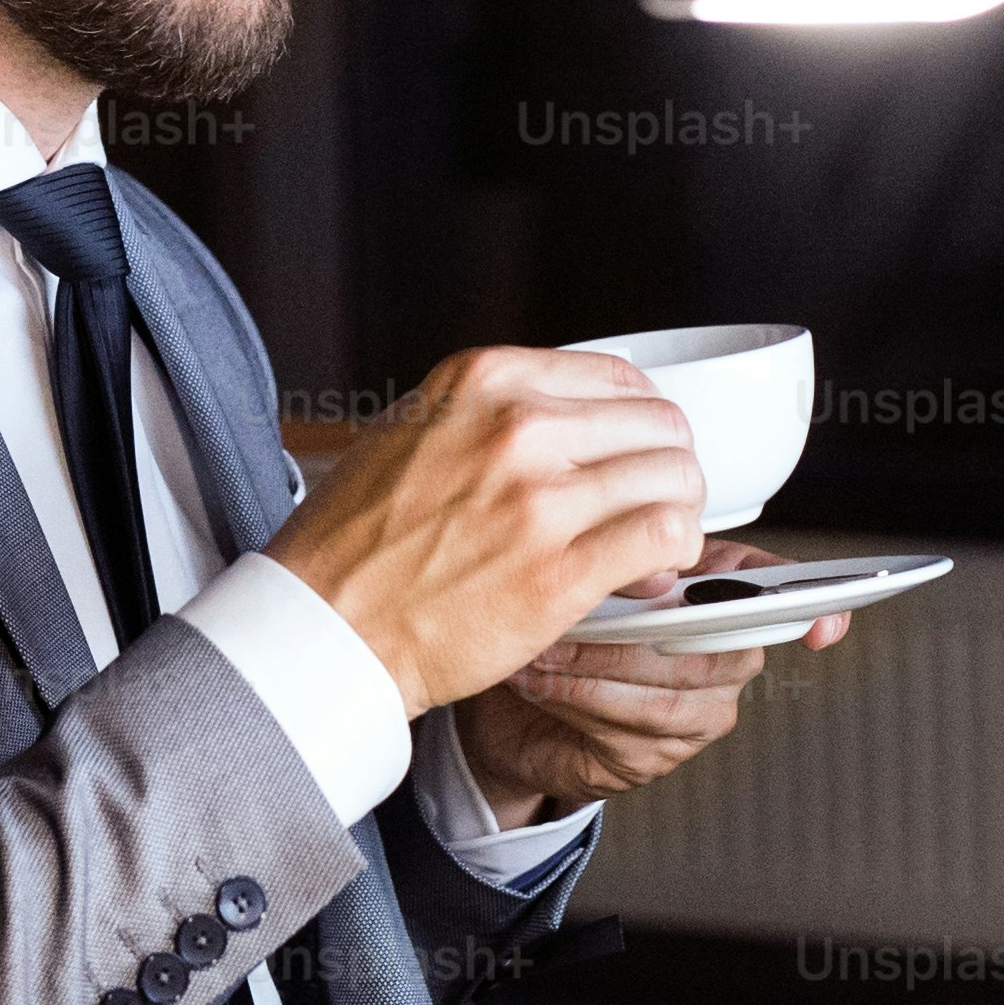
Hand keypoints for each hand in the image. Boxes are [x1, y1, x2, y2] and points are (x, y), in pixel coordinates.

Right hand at [261, 346, 710, 716]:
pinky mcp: (556, 572)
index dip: (641, 420)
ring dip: (678, 512)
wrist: (325, 627)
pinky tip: (651, 572)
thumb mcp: (410, 432)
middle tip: (654, 502)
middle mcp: (516, 428)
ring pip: (674, 477)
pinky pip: (663, 537)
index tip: (635, 452)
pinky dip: (673, 554)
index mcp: (482, 382)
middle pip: (659, 423)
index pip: (618, 376)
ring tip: (657, 541)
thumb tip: (566, 421)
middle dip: (668, 465)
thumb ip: (487, 414)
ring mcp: (538, 500)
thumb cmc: (354, 541)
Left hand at [450, 536, 846, 813]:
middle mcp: (724, 655)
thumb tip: (627, 520)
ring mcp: (696, 710)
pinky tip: (536, 677)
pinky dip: (574, 699)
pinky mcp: (656, 754)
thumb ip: (620, 540)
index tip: (822, 625)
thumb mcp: (589, 564)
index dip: (814, 606)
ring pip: (669, 690)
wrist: (509, 699)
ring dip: (594, 665)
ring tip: (542, 644)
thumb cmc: (562, 619)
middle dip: (644, 628)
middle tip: (583, 608)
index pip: (781, 592)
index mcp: (721, 593)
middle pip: (719, 646)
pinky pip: (629, 729)